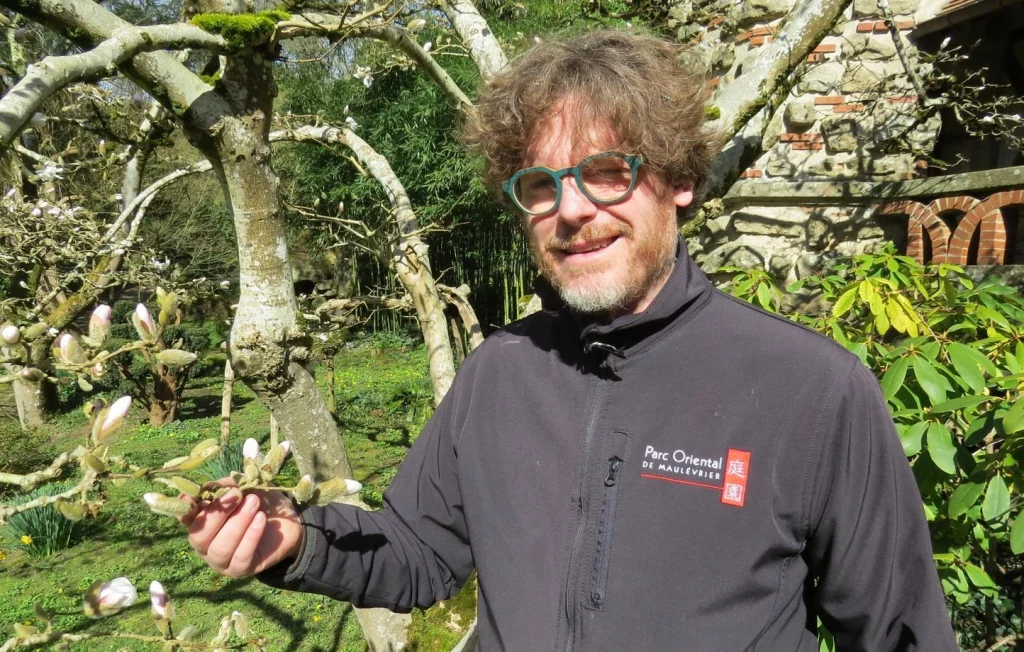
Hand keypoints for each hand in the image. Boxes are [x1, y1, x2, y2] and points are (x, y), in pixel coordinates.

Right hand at [179, 478, 302, 578]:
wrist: (288, 520)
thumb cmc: (260, 502)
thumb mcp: (244, 487)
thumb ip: (227, 486)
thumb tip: (211, 486)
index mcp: (201, 523)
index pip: (185, 519)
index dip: (185, 509)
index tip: (191, 496)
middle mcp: (205, 544)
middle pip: (198, 536)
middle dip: (217, 514)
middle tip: (237, 494)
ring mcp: (221, 560)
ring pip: (220, 548)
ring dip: (237, 523)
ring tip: (254, 503)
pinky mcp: (241, 569)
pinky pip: (241, 557)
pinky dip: (251, 536)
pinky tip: (261, 519)